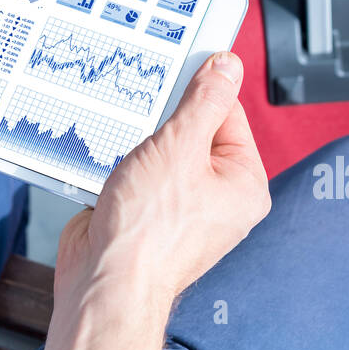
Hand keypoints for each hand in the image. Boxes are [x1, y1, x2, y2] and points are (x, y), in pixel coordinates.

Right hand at [44, 51, 269, 349]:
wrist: (105, 282)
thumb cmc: (149, 231)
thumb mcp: (180, 146)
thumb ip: (203, 100)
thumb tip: (226, 67)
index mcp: (244, 183)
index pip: (228, 113)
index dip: (201, 90)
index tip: (179, 69)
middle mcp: (218, 198)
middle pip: (193, 130)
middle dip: (164, 121)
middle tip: (147, 122)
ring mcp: (181, 209)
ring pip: (161, 152)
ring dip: (139, 144)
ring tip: (129, 155)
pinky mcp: (148, 216)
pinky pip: (138, 174)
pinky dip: (122, 165)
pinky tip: (112, 168)